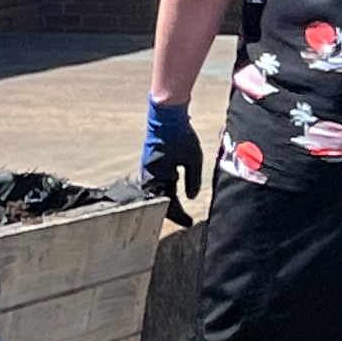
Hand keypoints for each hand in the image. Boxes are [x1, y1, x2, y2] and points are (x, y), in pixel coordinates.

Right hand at [140, 97, 205, 221]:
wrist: (166, 117)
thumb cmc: (180, 137)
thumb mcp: (193, 160)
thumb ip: (193, 180)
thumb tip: (190, 197)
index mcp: (159, 177)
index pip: (169, 203)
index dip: (179, 215)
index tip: (189, 223)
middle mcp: (150, 176)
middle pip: (159, 200)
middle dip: (170, 211)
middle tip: (183, 218)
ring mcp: (148, 169)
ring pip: (156, 192)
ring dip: (166, 201)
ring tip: (176, 208)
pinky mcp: (150, 163)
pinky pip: (155, 183)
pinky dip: (163, 190)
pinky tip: (170, 191)